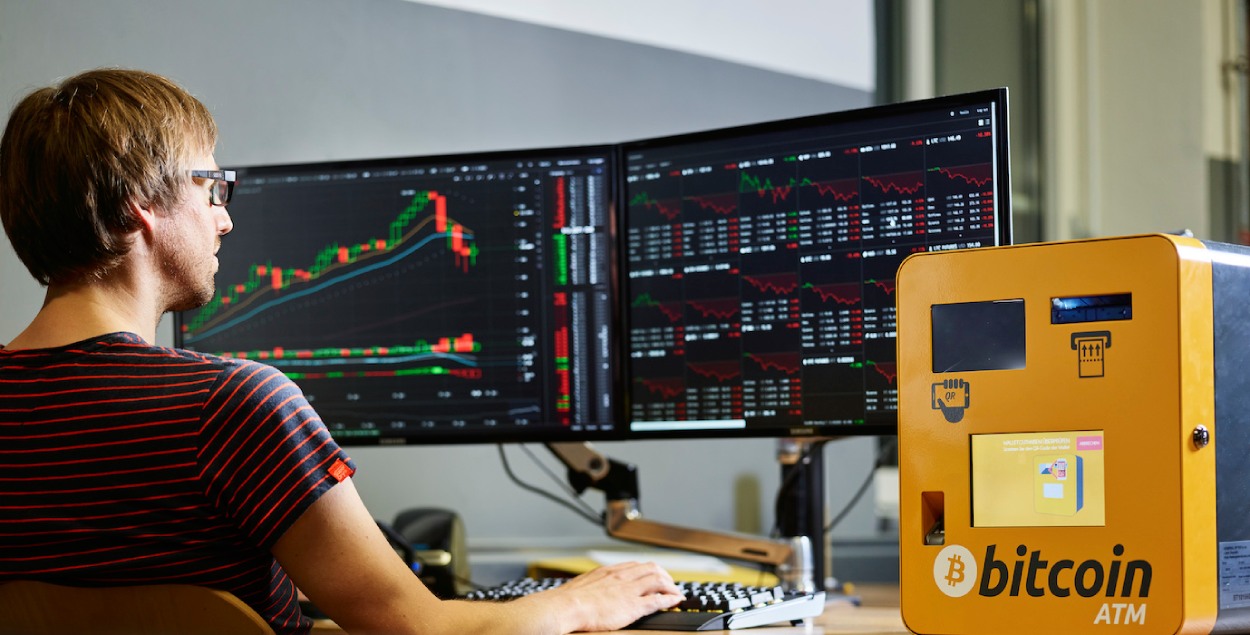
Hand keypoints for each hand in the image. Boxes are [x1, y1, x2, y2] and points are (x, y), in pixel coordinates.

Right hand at [539, 561, 683, 632]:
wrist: (567, 606)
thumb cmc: (569, 600)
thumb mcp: (582, 585)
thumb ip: (592, 585)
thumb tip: (590, 591)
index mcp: (609, 571)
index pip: (636, 565)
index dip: (648, 570)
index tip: (653, 575)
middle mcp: (622, 576)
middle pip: (651, 568)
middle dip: (664, 575)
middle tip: (669, 583)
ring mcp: (629, 590)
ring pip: (658, 580)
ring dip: (670, 586)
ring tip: (675, 592)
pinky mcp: (633, 606)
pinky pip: (658, 600)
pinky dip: (670, 599)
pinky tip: (675, 601)